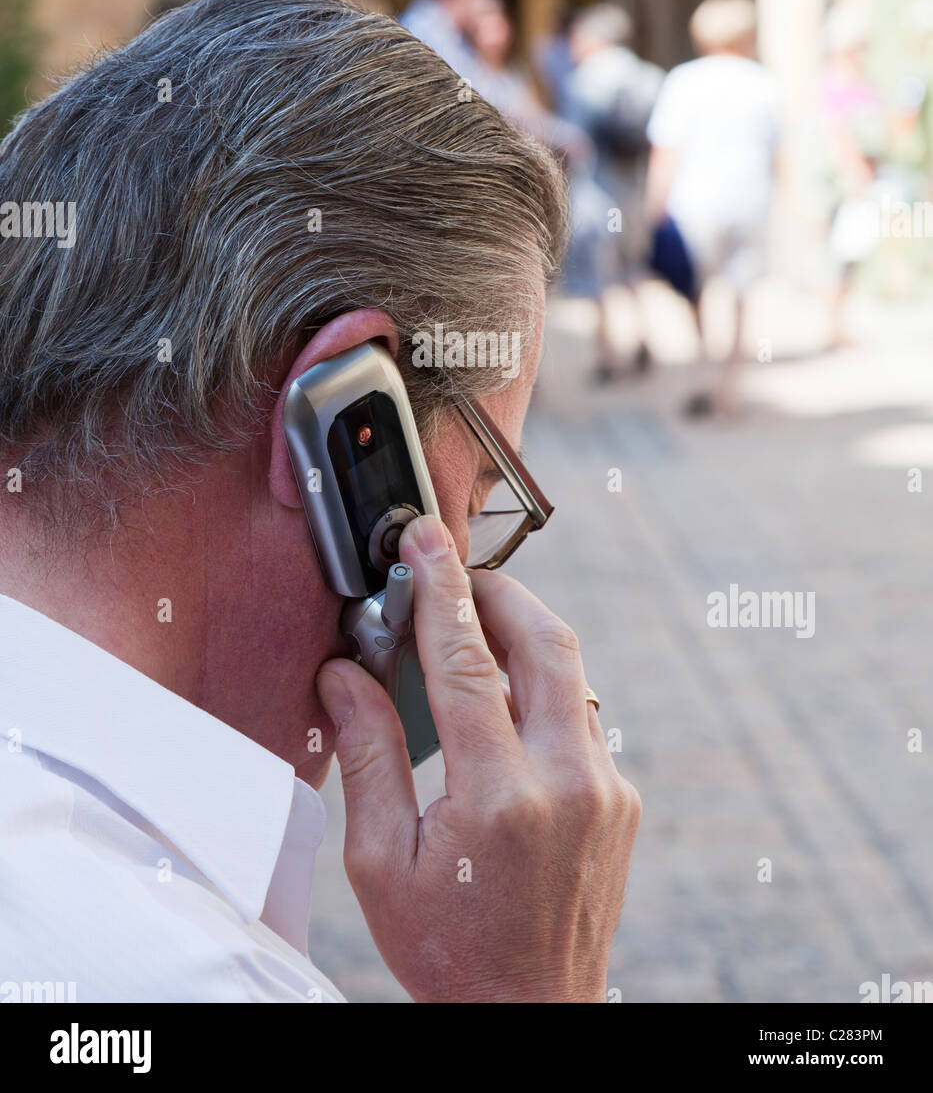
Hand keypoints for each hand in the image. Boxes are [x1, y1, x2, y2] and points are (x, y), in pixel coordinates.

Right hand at [316, 515, 640, 1002]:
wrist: (530, 1016)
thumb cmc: (445, 946)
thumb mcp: (380, 860)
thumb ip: (367, 754)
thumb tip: (343, 674)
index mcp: (496, 795)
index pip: (464, 659)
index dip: (439, 589)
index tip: (424, 541)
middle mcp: (564, 781)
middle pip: (545, 641)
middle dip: (498, 592)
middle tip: (454, 576)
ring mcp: (603, 789)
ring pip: (570, 674)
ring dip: (522, 637)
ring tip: (469, 635)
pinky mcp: (620, 800)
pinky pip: (579, 717)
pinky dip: (539, 692)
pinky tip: (500, 709)